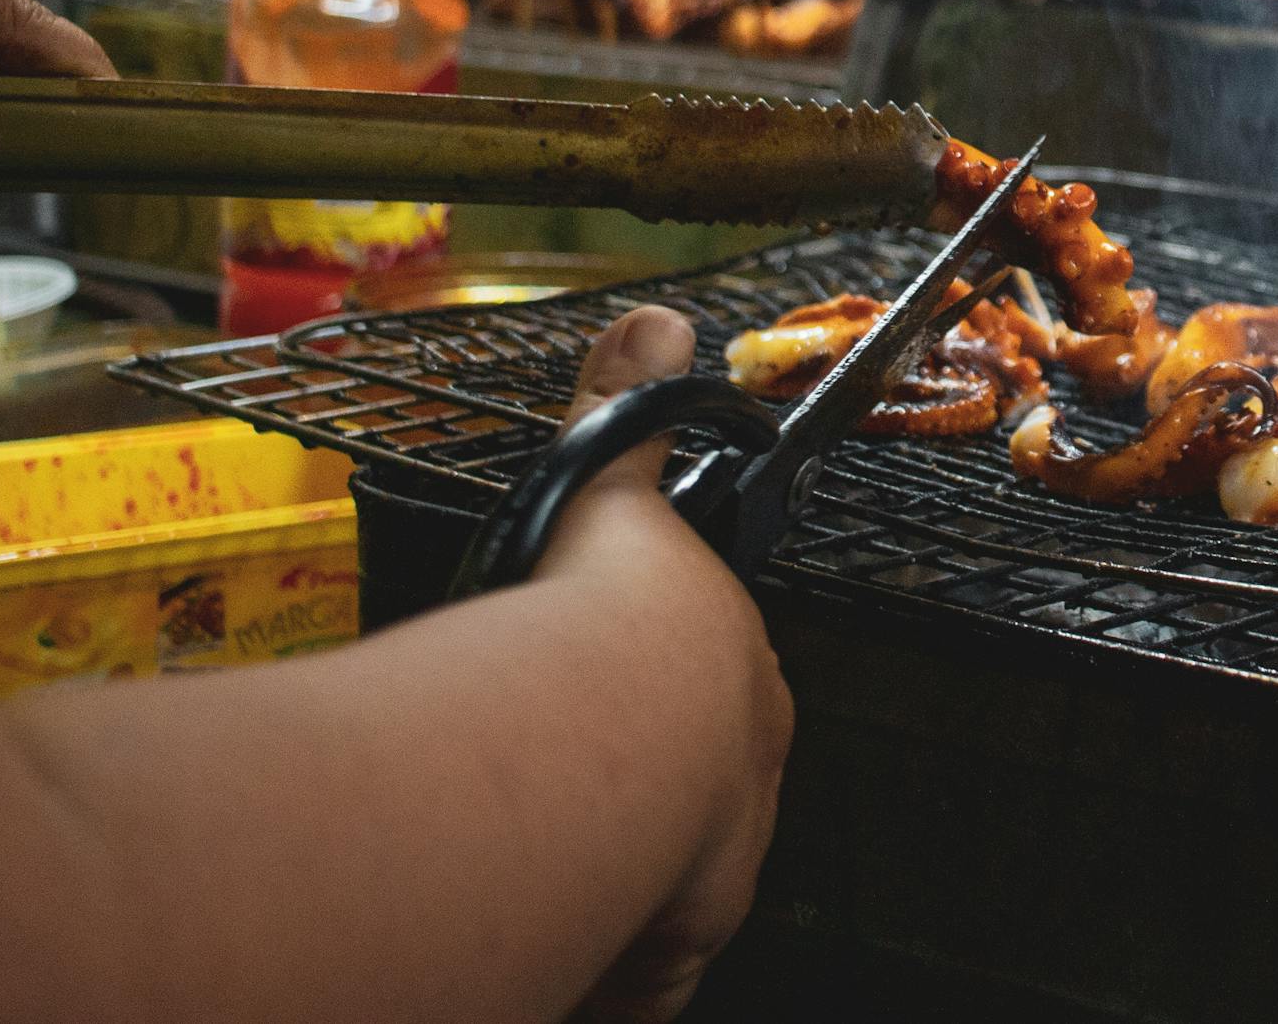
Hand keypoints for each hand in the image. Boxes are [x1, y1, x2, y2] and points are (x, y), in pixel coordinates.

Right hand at [539, 306, 790, 1023]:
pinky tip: (544, 953)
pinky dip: (585, 971)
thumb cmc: (608, 619)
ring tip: (537, 872)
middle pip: (688, 813)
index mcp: (740, 690)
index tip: (594, 723)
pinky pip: (622, 981)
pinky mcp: (656, 959)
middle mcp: (738, 794)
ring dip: (603, 887)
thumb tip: (655, 320)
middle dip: (633, 811)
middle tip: (556, 807)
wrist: (609, 730)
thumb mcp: (613, 493)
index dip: (653, 719)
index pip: (709, 713)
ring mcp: (703, 882)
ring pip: (652, 896)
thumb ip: (627, 408)